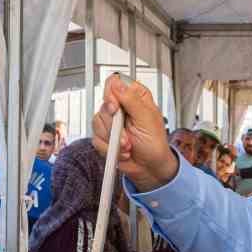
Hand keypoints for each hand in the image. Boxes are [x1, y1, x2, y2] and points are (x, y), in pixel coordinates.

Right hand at [93, 74, 178, 191]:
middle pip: (104, 105)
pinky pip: (96, 139)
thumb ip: (131, 100)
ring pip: (97, 123)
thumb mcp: (147, 119)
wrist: (150, 168)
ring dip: (114, 140)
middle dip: (114, 126)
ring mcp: (111, 122)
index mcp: (135, 97)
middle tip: (127, 136)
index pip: (114, 83)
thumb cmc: (155, 144)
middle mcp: (121, 107)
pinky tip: (122, 151)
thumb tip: (117, 83)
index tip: (115, 109)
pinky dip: (109, 149)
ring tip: (128, 146)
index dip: (111, 95)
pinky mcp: (104, 136)